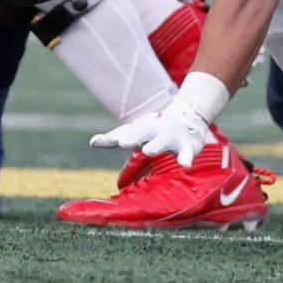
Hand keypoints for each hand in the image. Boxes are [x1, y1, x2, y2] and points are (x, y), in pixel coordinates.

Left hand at [90, 101, 209, 167]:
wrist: (190, 118)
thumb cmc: (156, 130)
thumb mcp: (137, 133)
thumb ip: (116, 137)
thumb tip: (91, 142)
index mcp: (143, 128)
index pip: (125, 131)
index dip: (111, 137)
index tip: (96, 142)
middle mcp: (156, 130)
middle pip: (144, 131)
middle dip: (134, 135)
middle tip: (122, 141)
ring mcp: (172, 137)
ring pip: (164, 140)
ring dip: (156, 144)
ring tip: (148, 150)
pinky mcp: (188, 146)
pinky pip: (187, 153)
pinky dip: (185, 158)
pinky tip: (184, 165)